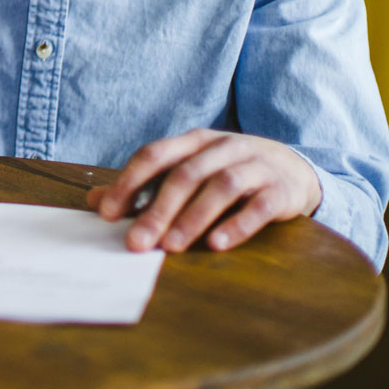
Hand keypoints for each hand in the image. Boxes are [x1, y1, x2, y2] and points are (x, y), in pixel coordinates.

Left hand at [87, 129, 322, 252]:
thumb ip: (144, 187)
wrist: (295, 170)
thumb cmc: (228, 172)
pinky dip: (237, 225)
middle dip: (158, 210)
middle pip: (185, 175)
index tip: (106, 213)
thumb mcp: (187, 171)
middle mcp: (223, 148)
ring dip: (194, 218)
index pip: (154, 154)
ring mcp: (255, 165)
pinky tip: (218, 244)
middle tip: (136, 243)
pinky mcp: (281, 190)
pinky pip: (259, 206)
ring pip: (221, 187)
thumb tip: (94, 202)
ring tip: (173, 247)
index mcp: (194, 142)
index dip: (129, 182)